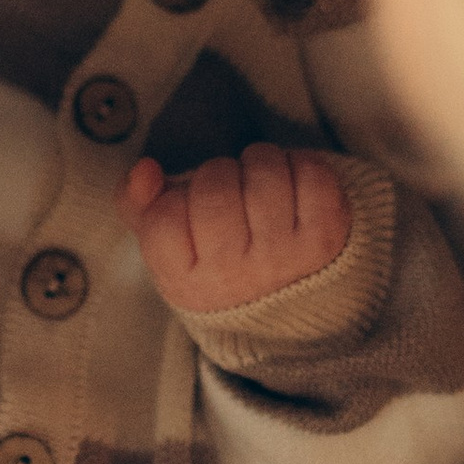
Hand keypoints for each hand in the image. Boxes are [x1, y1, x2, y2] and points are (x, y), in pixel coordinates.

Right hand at [123, 143, 349, 317]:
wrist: (288, 301)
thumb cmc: (217, 258)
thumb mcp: (168, 243)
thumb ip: (137, 204)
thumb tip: (146, 169)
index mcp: (186, 281)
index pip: (165, 218)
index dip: (175, 199)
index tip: (189, 209)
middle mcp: (236, 276)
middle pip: (214, 191)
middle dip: (217, 174)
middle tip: (227, 190)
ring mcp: (285, 257)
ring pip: (264, 174)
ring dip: (259, 162)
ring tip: (259, 183)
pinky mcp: (326, 237)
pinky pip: (310, 172)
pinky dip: (300, 163)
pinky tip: (292, 184)